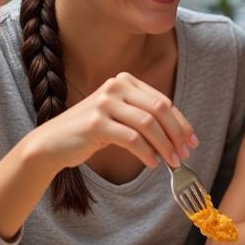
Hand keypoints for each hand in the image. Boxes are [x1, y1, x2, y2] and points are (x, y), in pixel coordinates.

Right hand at [32, 72, 196, 171]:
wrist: (52, 143)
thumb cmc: (92, 132)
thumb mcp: (121, 117)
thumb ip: (145, 118)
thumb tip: (181, 137)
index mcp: (125, 81)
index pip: (163, 102)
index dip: (181, 123)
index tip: (192, 141)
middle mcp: (115, 87)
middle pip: (160, 110)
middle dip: (177, 134)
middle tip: (185, 154)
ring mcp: (104, 103)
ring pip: (148, 124)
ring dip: (164, 146)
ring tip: (172, 162)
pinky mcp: (95, 123)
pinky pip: (132, 139)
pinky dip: (147, 152)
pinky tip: (152, 163)